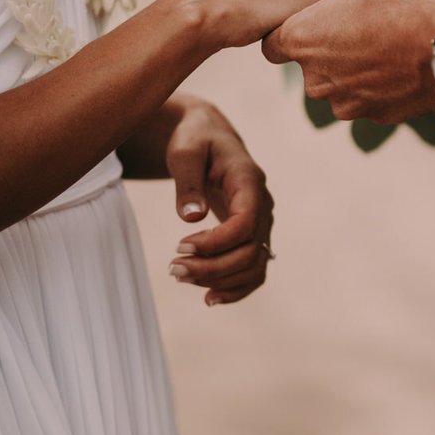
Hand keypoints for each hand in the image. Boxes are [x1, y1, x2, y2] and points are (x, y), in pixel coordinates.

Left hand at [164, 101, 275, 306]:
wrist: (208, 137)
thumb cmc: (195, 140)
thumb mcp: (184, 151)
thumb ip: (188, 182)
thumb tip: (192, 218)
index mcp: (249, 181)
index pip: (246, 224)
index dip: (216, 243)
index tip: (180, 246)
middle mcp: (262, 205)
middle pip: (250, 251)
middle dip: (212, 268)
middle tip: (173, 269)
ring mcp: (261, 222)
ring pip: (254, 266)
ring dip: (220, 281)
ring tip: (181, 278)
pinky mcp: (252, 234)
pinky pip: (255, 269)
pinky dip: (236, 288)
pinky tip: (208, 297)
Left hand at [268, 0, 434, 122]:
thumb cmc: (407, 2)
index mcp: (303, 41)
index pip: (273, 43)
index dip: (291, 26)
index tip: (314, 16)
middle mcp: (318, 80)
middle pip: (311, 63)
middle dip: (330, 44)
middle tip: (360, 20)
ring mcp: (349, 102)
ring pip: (341, 82)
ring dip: (356, 64)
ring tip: (386, 37)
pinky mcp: (380, 115)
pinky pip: (372, 96)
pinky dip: (382, 80)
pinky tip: (404, 57)